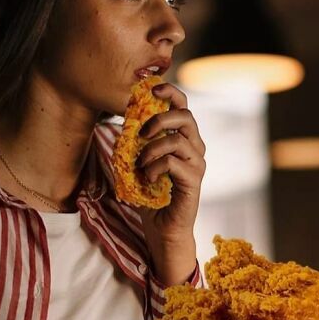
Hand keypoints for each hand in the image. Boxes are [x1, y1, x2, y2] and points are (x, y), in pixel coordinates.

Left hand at [136, 82, 205, 281]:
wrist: (162, 230)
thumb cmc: (151, 197)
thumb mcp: (138, 164)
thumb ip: (135, 144)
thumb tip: (121, 123)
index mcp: (184, 139)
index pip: (183, 106)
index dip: (170, 92)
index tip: (151, 89)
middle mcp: (195, 148)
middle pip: (186, 116)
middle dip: (160, 119)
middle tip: (142, 132)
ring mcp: (197, 164)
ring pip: (178, 139)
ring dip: (152, 149)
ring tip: (140, 164)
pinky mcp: (194, 181)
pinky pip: (173, 162)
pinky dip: (154, 167)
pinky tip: (146, 179)